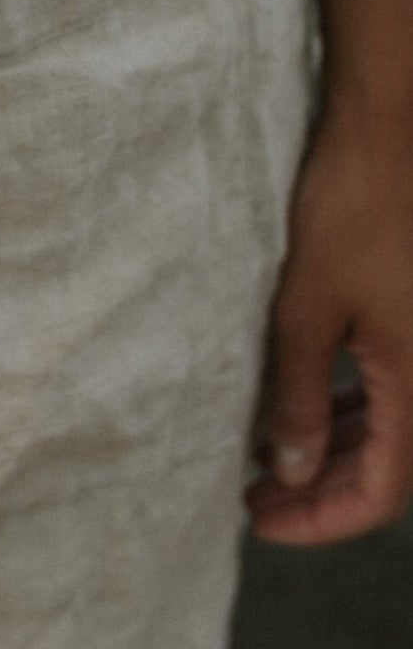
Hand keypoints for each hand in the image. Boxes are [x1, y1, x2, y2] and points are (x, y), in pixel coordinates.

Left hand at [246, 108, 412, 543]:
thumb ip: (298, 394)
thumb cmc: (350, 208)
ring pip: (392, 427)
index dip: (321, 518)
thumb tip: (290, 468)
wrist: (390, 129)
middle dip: (322, 490)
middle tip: (254, 494)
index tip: (261, 519)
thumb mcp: (307, 307)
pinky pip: (393, 385)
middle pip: (390, 468)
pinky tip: (306, 404)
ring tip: (268, 456)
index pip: (381, 492)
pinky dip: (351, 405)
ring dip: (334, 448)